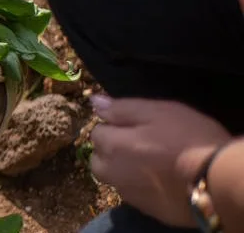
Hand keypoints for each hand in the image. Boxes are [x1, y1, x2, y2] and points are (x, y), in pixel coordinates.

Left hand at [90, 95, 231, 226]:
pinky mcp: (146, 208)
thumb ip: (122, 108)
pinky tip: (159, 180)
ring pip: (113, 179)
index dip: (114, 127)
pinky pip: (133, 194)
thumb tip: (95, 101)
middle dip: (110, 151)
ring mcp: (128, 193)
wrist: (216, 180)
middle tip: (138, 144)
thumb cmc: (189, 138)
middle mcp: (113, 172)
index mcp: (113, 145)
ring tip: (148, 163)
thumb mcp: (158, 112)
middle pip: (99, 159)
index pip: (96, 133)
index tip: (133, 126)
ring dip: (121, 169)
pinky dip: (139, 186)